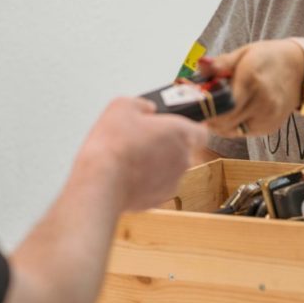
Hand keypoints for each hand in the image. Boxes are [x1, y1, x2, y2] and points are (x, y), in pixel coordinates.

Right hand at [77, 97, 206, 211]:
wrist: (102, 181)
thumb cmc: (113, 144)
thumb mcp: (122, 105)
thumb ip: (141, 104)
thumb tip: (147, 109)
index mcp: (180, 132)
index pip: (201, 132)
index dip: (189, 128)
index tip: (177, 127)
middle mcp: (182, 157)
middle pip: (182, 149)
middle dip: (166, 145)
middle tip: (142, 139)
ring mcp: (173, 180)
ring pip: (169, 168)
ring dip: (156, 163)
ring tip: (131, 158)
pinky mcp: (160, 198)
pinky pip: (158, 185)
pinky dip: (147, 180)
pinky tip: (128, 174)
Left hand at [199, 39, 303, 137]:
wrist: (301, 68)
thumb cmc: (269, 58)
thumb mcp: (243, 53)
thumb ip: (220, 64)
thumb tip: (200, 65)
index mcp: (252, 81)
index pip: (221, 105)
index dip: (205, 106)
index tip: (194, 100)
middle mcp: (262, 103)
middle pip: (224, 121)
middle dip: (208, 116)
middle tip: (201, 105)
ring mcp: (268, 118)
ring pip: (231, 131)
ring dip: (218, 123)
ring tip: (215, 108)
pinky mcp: (270, 127)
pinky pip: (243, 132)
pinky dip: (232, 125)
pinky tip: (231, 112)